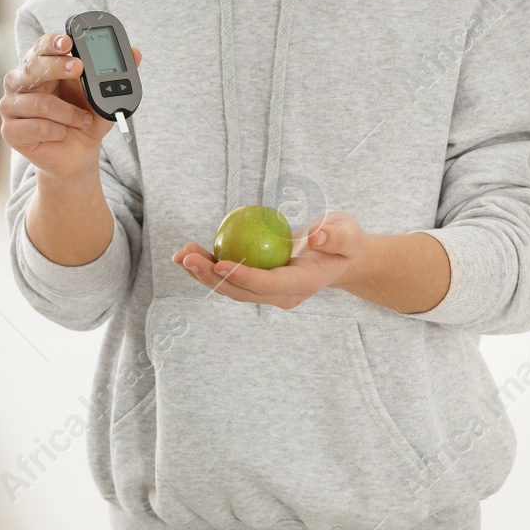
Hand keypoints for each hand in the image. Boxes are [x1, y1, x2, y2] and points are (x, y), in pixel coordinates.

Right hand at [0, 31, 142, 182]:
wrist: (78, 155)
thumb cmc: (84, 119)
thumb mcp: (103, 95)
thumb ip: (115, 73)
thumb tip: (135, 52)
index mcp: (40, 67)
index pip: (40, 47)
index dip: (52, 42)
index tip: (68, 42)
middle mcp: (20, 82)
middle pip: (33, 67)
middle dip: (58, 67)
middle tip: (79, 69)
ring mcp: (11, 106)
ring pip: (39, 102)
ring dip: (68, 113)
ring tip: (83, 120)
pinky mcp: (11, 131)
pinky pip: (36, 126)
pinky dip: (57, 131)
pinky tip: (63, 133)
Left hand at [172, 211, 369, 308]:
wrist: (339, 257)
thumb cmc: (345, 241)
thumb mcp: (349, 234)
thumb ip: (337, 236)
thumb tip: (316, 237)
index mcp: (301, 284)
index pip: (268, 285)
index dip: (243, 276)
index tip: (220, 263)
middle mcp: (280, 294)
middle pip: (241, 291)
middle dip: (211, 277)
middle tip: (188, 257)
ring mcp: (267, 292)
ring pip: (230, 288)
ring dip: (203, 274)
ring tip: (179, 256)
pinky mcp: (257, 283)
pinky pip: (230, 277)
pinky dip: (208, 266)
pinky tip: (190, 253)